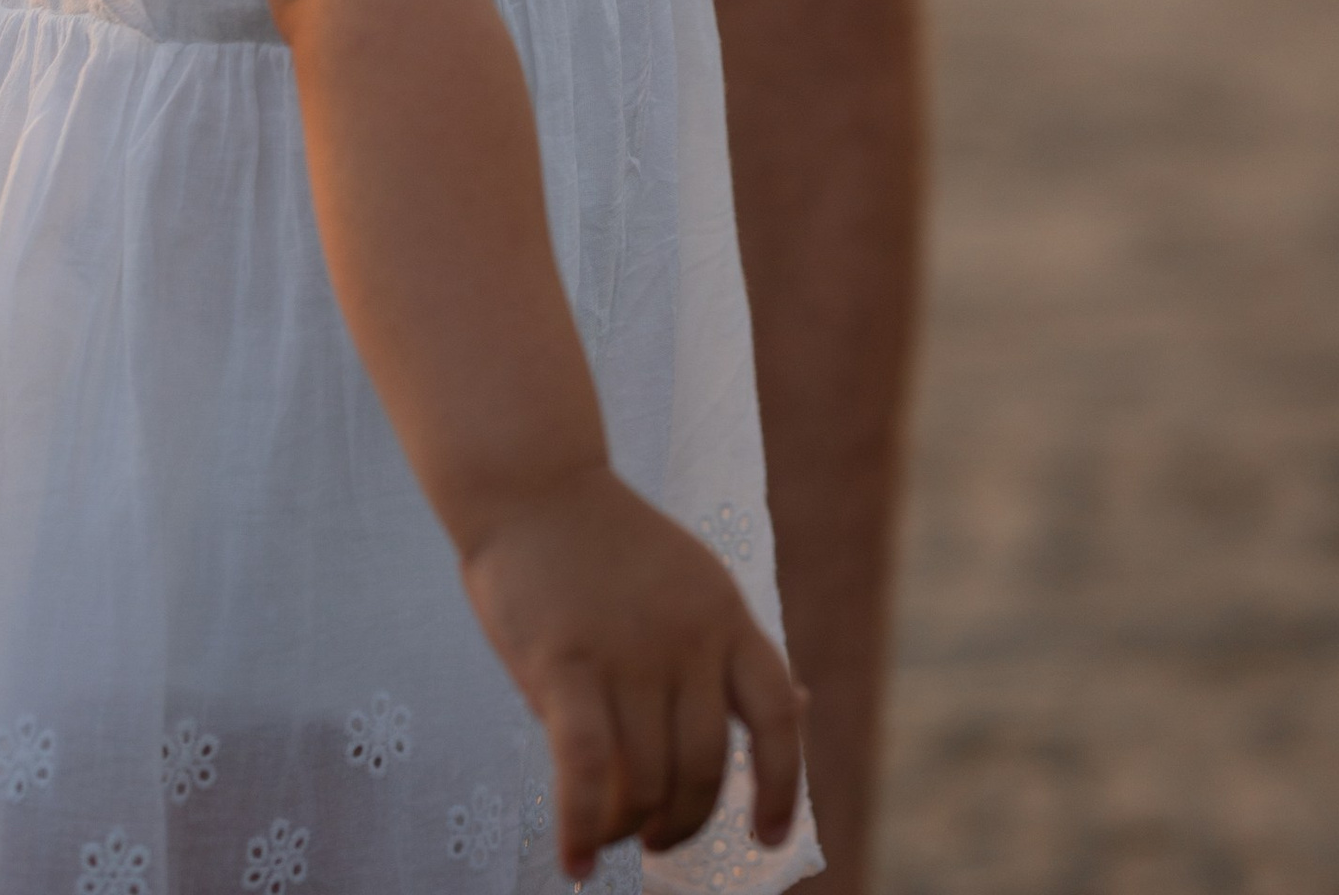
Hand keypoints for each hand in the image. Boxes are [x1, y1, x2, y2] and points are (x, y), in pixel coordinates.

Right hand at [460, 465, 804, 877]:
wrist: (532, 482)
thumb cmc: (610, 547)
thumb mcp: (694, 587)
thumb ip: (734, 654)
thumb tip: (805, 707)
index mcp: (726, 614)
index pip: (780, 714)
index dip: (783, 786)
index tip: (768, 839)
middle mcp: (687, 636)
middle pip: (705, 765)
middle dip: (683, 821)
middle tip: (655, 838)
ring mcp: (628, 649)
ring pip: (646, 780)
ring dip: (628, 828)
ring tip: (609, 837)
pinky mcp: (565, 662)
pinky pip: (585, 769)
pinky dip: (581, 828)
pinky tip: (575, 863)